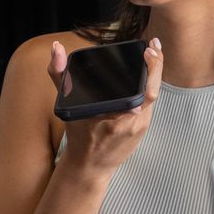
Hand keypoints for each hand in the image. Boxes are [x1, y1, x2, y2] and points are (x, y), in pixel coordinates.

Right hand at [48, 38, 162, 176]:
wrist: (89, 167)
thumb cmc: (77, 136)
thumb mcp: (67, 104)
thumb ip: (60, 75)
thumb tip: (56, 48)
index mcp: (114, 116)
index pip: (143, 90)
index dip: (152, 69)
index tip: (149, 50)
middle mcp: (131, 122)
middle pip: (153, 90)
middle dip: (157, 65)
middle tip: (154, 45)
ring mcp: (140, 127)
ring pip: (153, 95)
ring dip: (154, 74)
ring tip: (153, 52)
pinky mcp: (143, 129)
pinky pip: (149, 104)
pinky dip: (149, 86)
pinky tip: (149, 72)